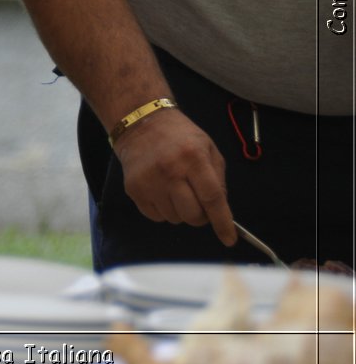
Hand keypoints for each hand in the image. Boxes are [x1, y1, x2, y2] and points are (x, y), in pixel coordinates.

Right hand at [114, 109, 235, 246]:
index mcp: (193, 158)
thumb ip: (218, 180)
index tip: (229, 239)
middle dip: (200, 216)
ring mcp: (149, 181)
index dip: (222, 222)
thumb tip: (221, 212)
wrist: (140, 123)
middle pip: (192, 215)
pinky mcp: (133, 189)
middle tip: (198, 203)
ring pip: (174, 219)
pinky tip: (161, 191)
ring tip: (175, 190)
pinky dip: (163, 210)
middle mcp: (170, 170)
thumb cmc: (180, 136)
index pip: (212, 197)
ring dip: (180, 211)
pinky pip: (156, 216)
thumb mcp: (208, 148)